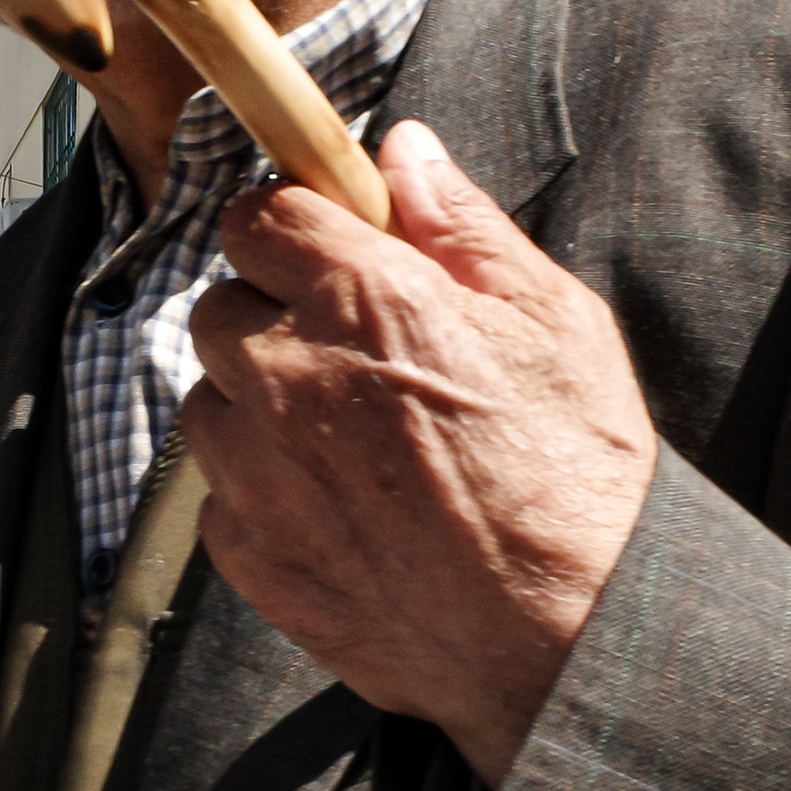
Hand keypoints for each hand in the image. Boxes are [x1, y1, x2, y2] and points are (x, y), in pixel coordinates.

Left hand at [186, 120, 656, 785]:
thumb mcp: (555, 325)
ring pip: (211, 401)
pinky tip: (342, 513)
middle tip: (353, 359)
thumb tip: (402, 148)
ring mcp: (257, 471)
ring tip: (351, 446)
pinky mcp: (248, 553)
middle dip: (272, 318)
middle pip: (220, 306)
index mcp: (364, 298)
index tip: (323, 254)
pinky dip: (263, 494)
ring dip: (259, 408)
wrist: (570, 642)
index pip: (256, 214)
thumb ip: (463, 228)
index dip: (290, 230)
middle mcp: (288, 375)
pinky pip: (221, 495)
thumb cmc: (579, 479)